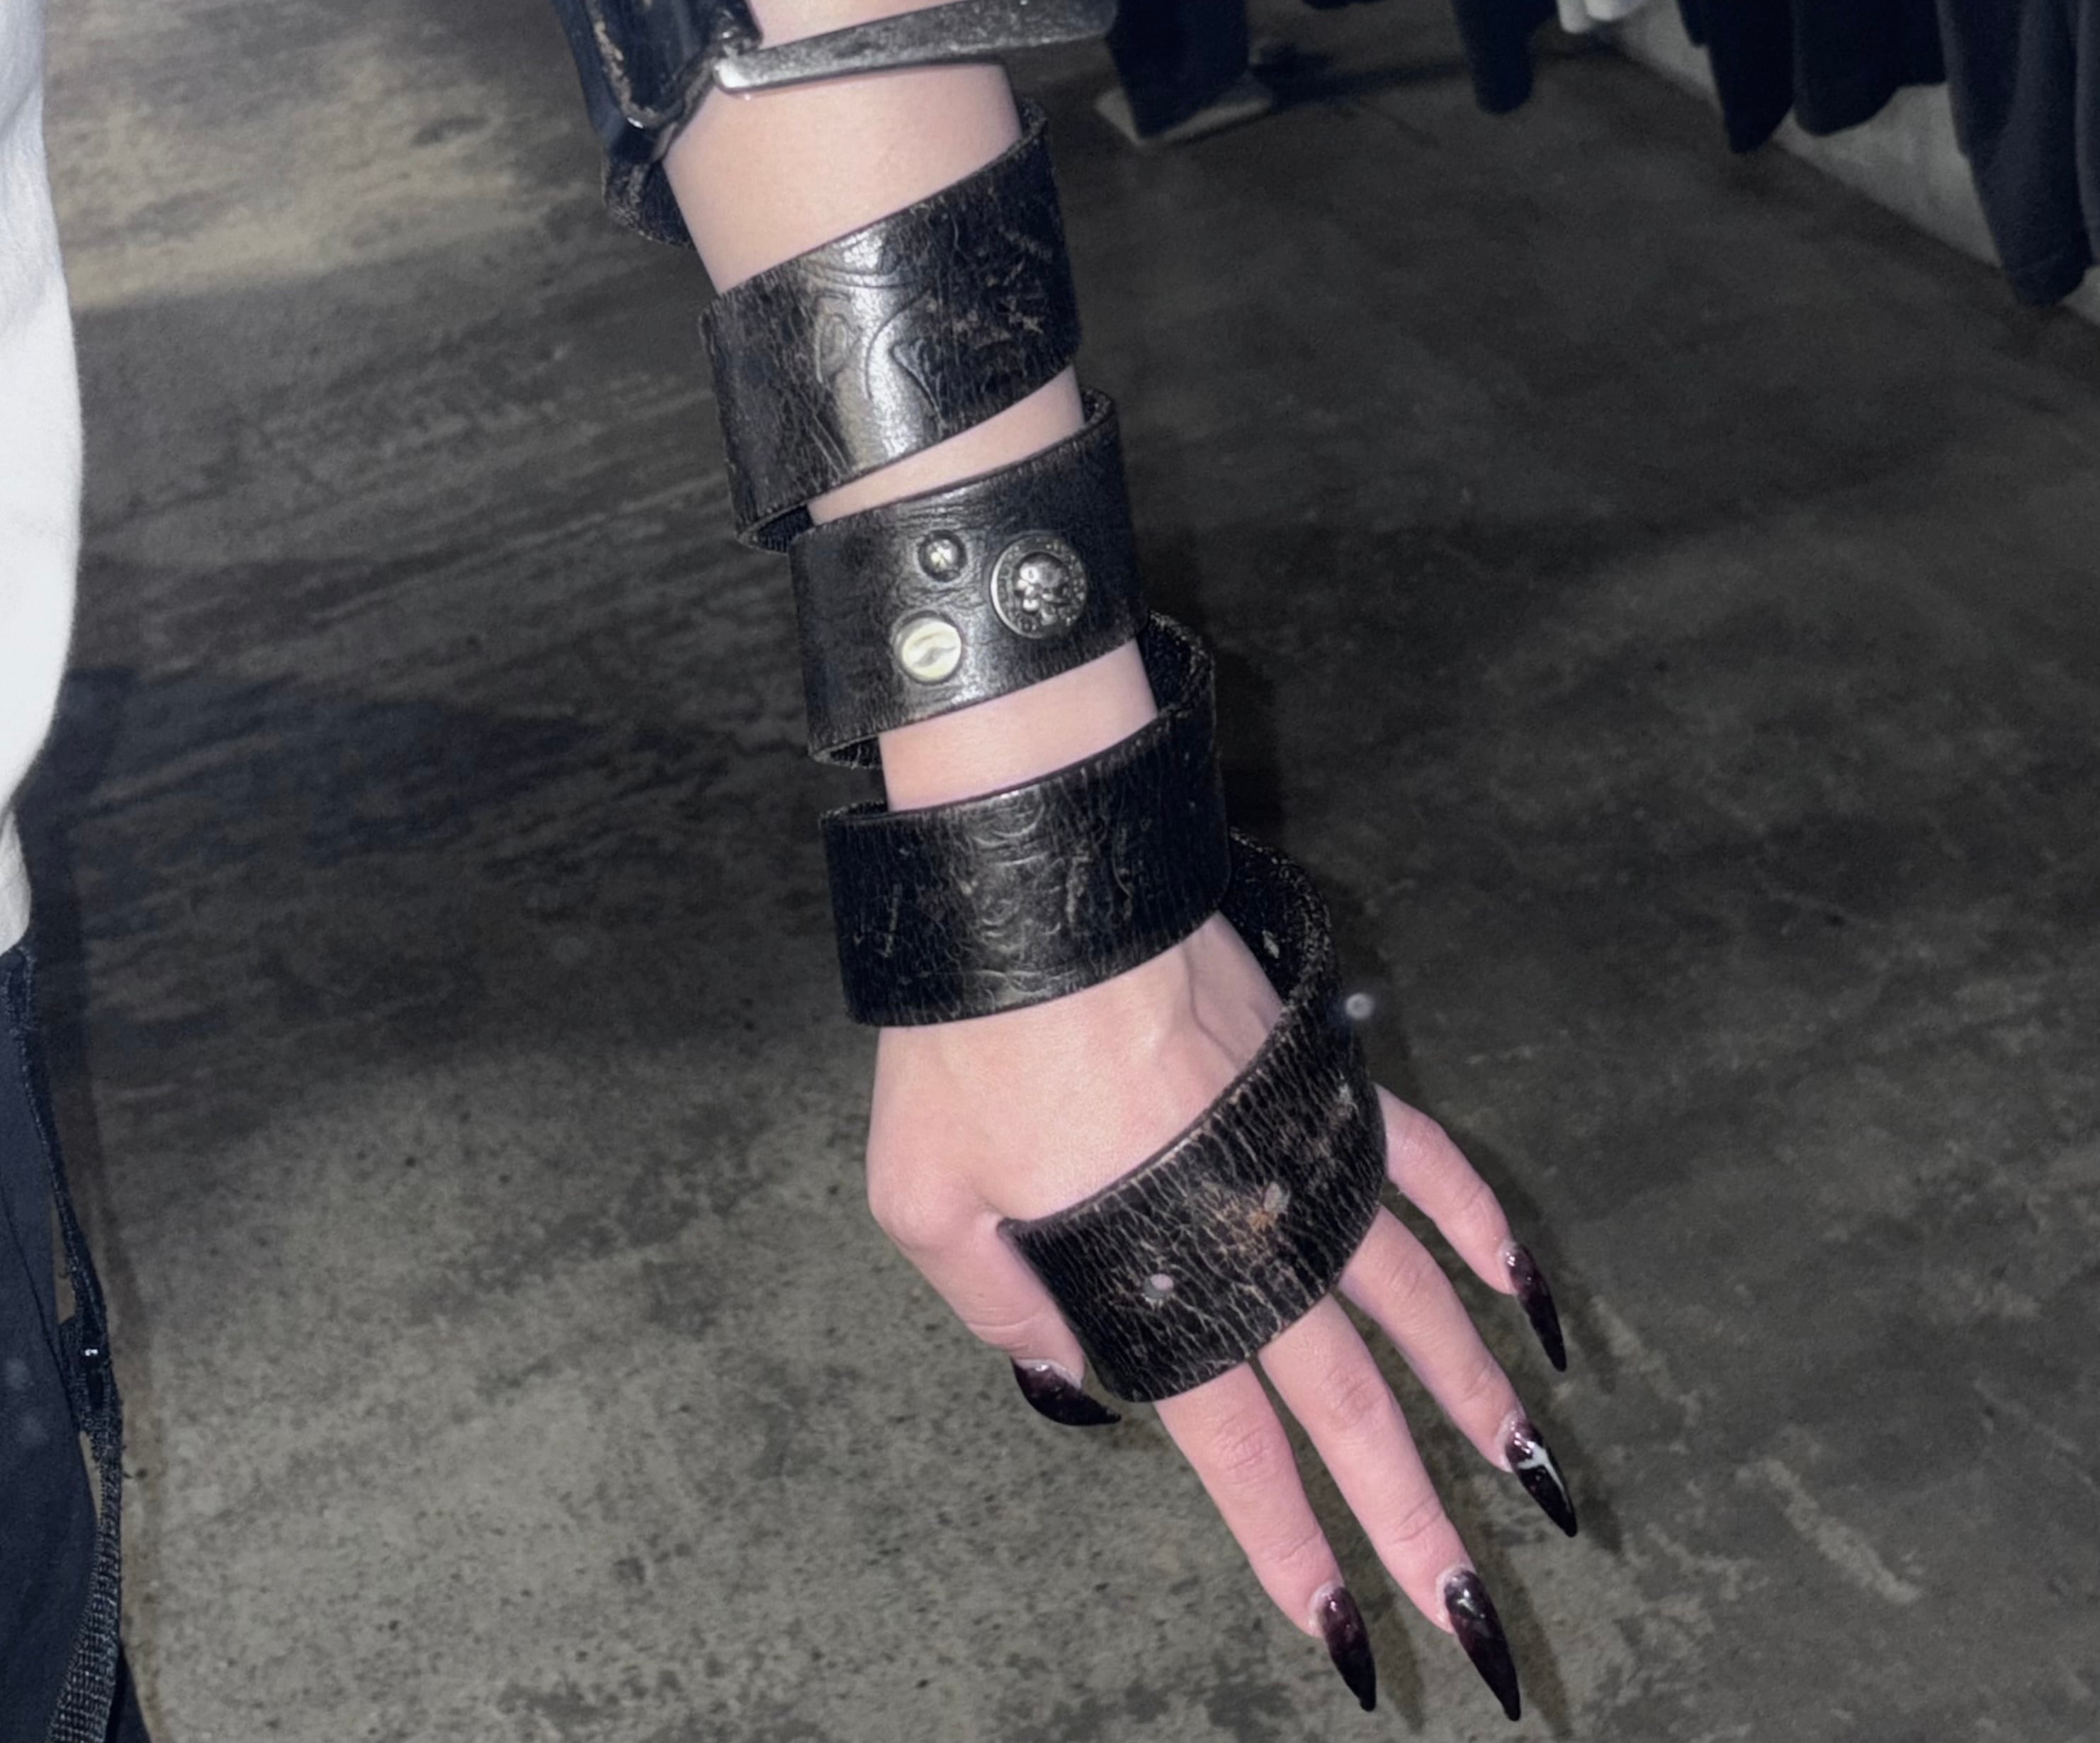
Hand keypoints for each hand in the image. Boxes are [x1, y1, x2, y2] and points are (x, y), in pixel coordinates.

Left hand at [866, 912, 1571, 1715]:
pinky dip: (1480, 1229)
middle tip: (1477, 1614)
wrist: (1042, 900)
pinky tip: (1524, 1289)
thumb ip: (1002, 1308)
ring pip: (1415, 1302)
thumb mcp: (927, 1203)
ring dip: (1475, 1393)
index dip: (1292, 1547)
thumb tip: (1077, 1378)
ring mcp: (1302, 1157)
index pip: (1239, 1451)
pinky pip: (1427, 1168)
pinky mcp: (1321, 1084)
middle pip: (1352, 1404)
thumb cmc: (966, 1048)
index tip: (1343, 1632)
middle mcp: (1253, 1240)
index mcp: (1157, 1284)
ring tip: (1533, 1471)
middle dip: (1414, 1518)